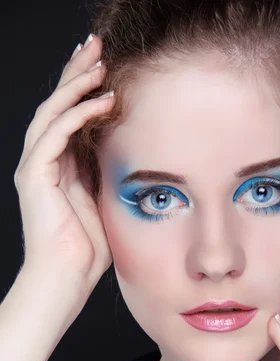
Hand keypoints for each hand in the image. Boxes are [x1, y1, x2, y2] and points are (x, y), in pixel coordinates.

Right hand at [14, 34, 114, 301]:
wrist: (67, 277)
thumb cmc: (88, 248)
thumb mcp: (102, 199)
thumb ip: (104, 171)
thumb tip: (124, 146)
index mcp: (60, 166)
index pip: (70, 116)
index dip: (84, 88)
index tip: (106, 65)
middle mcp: (44, 160)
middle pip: (57, 104)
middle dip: (76, 72)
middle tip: (97, 45)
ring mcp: (36, 166)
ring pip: (53, 111)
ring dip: (76, 84)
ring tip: (99, 62)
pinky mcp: (35, 175)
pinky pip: (56, 133)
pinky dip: (79, 113)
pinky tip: (103, 99)